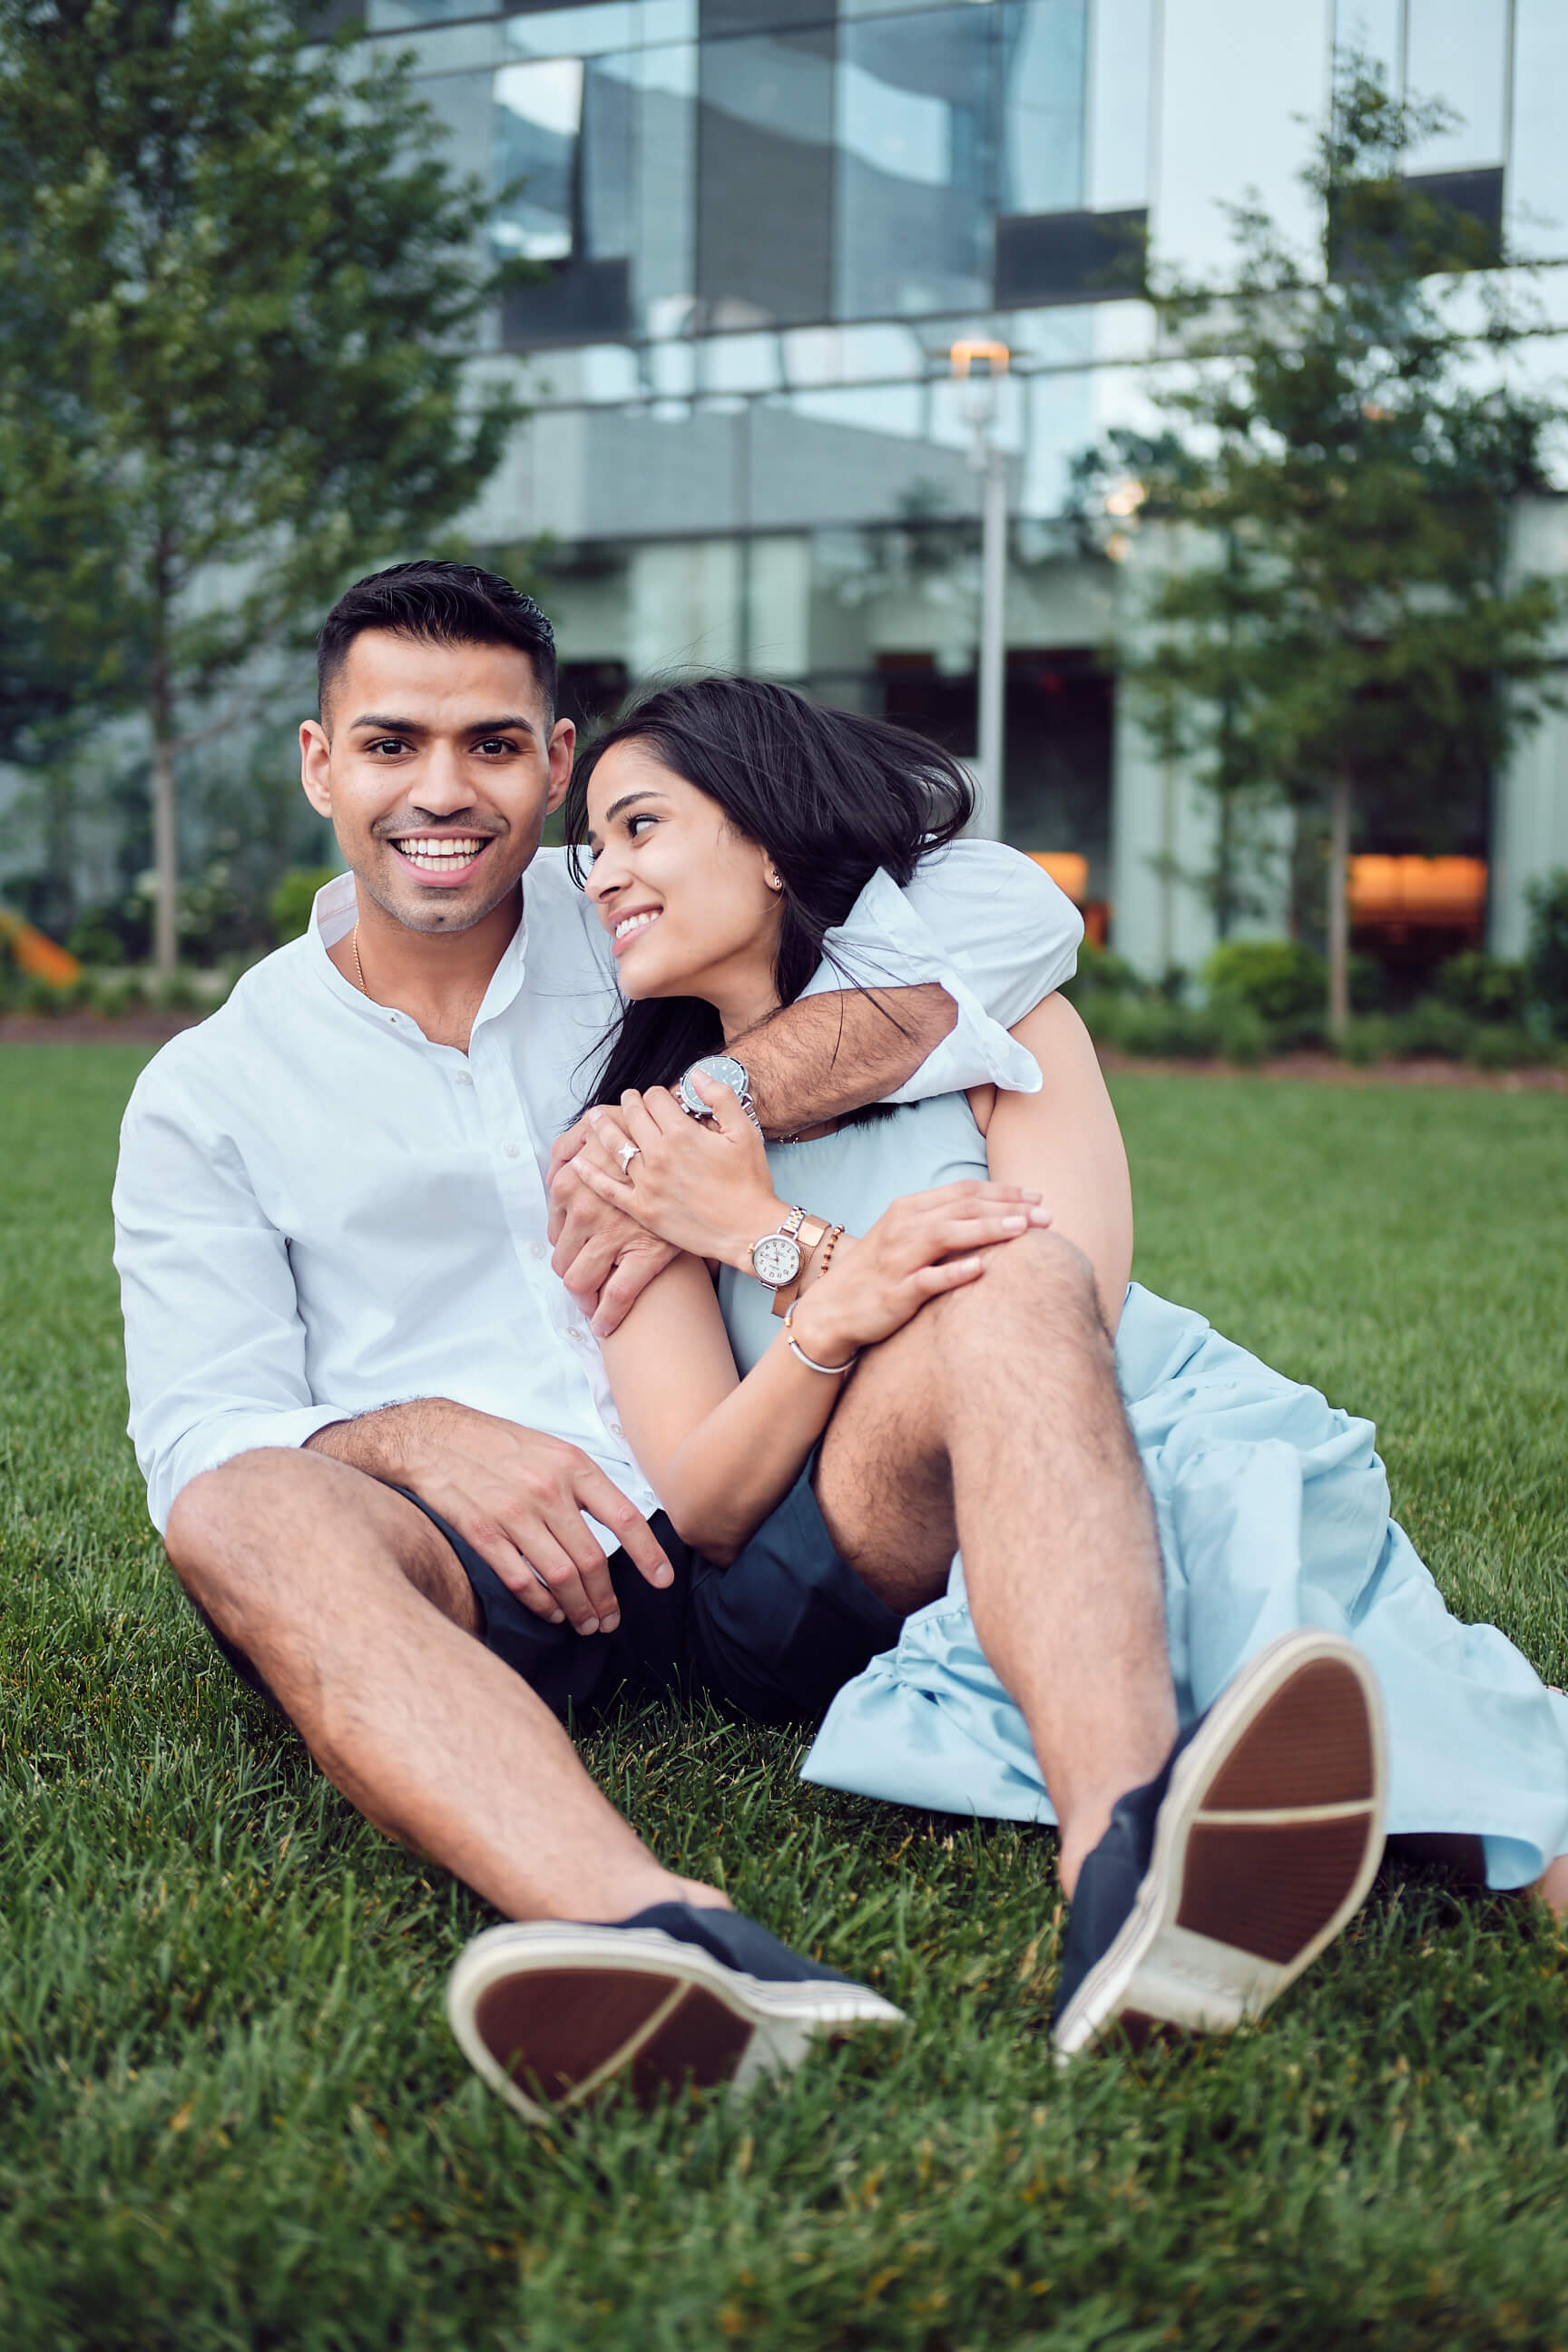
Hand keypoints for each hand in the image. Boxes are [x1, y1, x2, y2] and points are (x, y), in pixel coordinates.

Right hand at [395, 1401, 672, 1634]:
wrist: (433, 1437)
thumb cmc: (497, 1445)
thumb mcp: (550, 1448)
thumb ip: (582, 1484)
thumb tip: (619, 1523)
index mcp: (572, 1466)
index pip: (624, 1518)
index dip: (648, 1554)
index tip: (662, 1581)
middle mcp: (547, 1490)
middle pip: (592, 1560)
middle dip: (607, 1598)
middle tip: (610, 1620)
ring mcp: (513, 1513)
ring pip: (561, 1577)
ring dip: (579, 1608)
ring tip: (586, 1624)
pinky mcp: (482, 1532)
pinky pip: (522, 1581)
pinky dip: (542, 1605)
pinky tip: (551, 1613)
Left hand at [549, 1137, 677, 1337]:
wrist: (687, 1148)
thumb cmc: (644, 1135)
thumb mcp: (597, 1125)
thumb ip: (567, 1146)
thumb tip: (554, 1172)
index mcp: (569, 1184)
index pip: (555, 1233)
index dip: (566, 1248)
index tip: (577, 1256)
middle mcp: (583, 1212)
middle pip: (563, 1262)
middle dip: (573, 1276)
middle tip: (586, 1284)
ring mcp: (611, 1236)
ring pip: (580, 1281)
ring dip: (584, 1298)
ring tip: (593, 1306)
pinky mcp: (643, 1255)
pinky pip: (616, 1297)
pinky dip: (607, 1316)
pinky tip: (605, 1326)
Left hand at [574, 1073, 783, 1272]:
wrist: (749, 1230)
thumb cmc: (750, 1182)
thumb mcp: (744, 1132)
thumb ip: (720, 1098)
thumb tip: (697, 1075)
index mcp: (682, 1133)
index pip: (656, 1098)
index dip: (658, 1093)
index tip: (661, 1097)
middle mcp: (659, 1155)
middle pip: (633, 1117)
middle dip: (630, 1103)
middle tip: (628, 1099)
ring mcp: (647, 1183)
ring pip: (615, 1147)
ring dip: (603, 1127)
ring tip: (594, 1117)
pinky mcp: (642, 1209)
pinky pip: (608, 1188)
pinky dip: (590, 1174)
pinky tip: (578, 1162)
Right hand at [789, 1182, 1052, 1364]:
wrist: (832, 1310)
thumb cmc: (877, 1273)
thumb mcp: (905, 1237)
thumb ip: (940, 1222)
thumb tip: (990, 1214)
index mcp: (908, 1209)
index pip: (964, 1191)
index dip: (1003, 1191)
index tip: (1037, 1197)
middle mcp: (904, 1228)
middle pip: (962, 1208)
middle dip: (1008, 1208)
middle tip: (1046, 1215)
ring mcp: (898, 1259)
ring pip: (947, 1235)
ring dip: (988, 1229)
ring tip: (1023, 1229)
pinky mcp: (896, 1292)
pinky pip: (928, 1279)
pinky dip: (954, 1273)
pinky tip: (981, 1269)